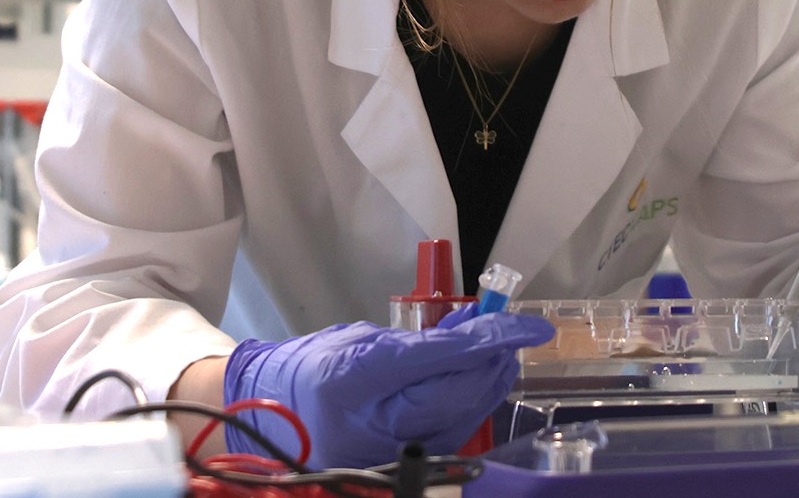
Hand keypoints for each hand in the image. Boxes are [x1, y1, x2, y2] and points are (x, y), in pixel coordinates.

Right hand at [222, 312, 554, 469]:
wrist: (269, 414)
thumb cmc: (313, 366)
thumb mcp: (362, 339)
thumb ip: (419, 339)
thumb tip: (475, 330)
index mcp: (354, 376)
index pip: (439, 357)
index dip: (491, 339)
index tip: (529, 327)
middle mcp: (369, 423)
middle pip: (455, 396)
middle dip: (493, 364)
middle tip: (515, 338)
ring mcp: (382, 455)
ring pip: (458, 423)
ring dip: (487, 388)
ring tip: (501, 358)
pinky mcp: (393, 471)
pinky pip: (446, 440)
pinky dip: (469, 412)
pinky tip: (478, 387)